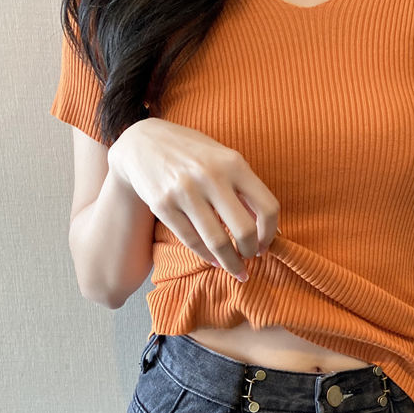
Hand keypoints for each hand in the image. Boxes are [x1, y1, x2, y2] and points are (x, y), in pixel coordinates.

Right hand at [107, 117, 280, 279]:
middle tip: (250, 258)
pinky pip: (192, 241)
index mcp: (234, 163)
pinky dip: (207, 255)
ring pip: (217, 242)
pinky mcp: (163, 206)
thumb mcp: (223, 159)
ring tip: (237, 270)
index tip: (266, 244)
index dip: (271, 233)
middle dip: (251, 252)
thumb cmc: (192, 153)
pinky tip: (214, 260)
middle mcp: (211, 176)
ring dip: (230, 263)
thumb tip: (267, 228)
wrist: (143, 142)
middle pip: (244, 230)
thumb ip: (244, 189)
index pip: (267, 207)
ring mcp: (185, 192)